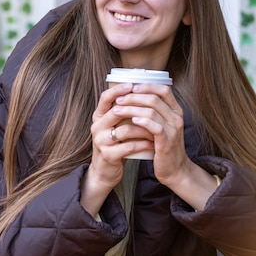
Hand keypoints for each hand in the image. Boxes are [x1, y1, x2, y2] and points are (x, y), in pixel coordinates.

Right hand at [80, 82, 153, 216]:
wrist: (105, 172)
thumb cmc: (115, 145)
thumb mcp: (115, 126)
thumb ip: (123, 111)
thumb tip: (140, 90)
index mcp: (98, 117)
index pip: (105, 97)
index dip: (119, 89)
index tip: (133, 84)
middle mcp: (97, 127)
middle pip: (116, 111)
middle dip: (137, 108)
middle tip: (154, 106)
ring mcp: (101, 141)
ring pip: (125, 129)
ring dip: (144, 128)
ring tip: (158, 127)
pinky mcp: (108, 156)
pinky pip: (129, 146)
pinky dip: (143, 144)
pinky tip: (153, 143)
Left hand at [113, 83, 218, 210]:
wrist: (175, 170)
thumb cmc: (164, 146)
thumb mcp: (161, 126)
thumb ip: (153, 112)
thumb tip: (133, 97)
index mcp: (176, 111)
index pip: (164, 90)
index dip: (147, 85)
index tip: (131, 86)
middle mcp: (176, 117)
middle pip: (155, 98)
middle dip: (134, 96)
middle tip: (118, 99)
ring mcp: (173, 129)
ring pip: (152, 111)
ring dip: (132, 108)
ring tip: (117, 110)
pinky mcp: (167, 141)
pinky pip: (154, 127)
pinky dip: (142, 121)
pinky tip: (131, 120)